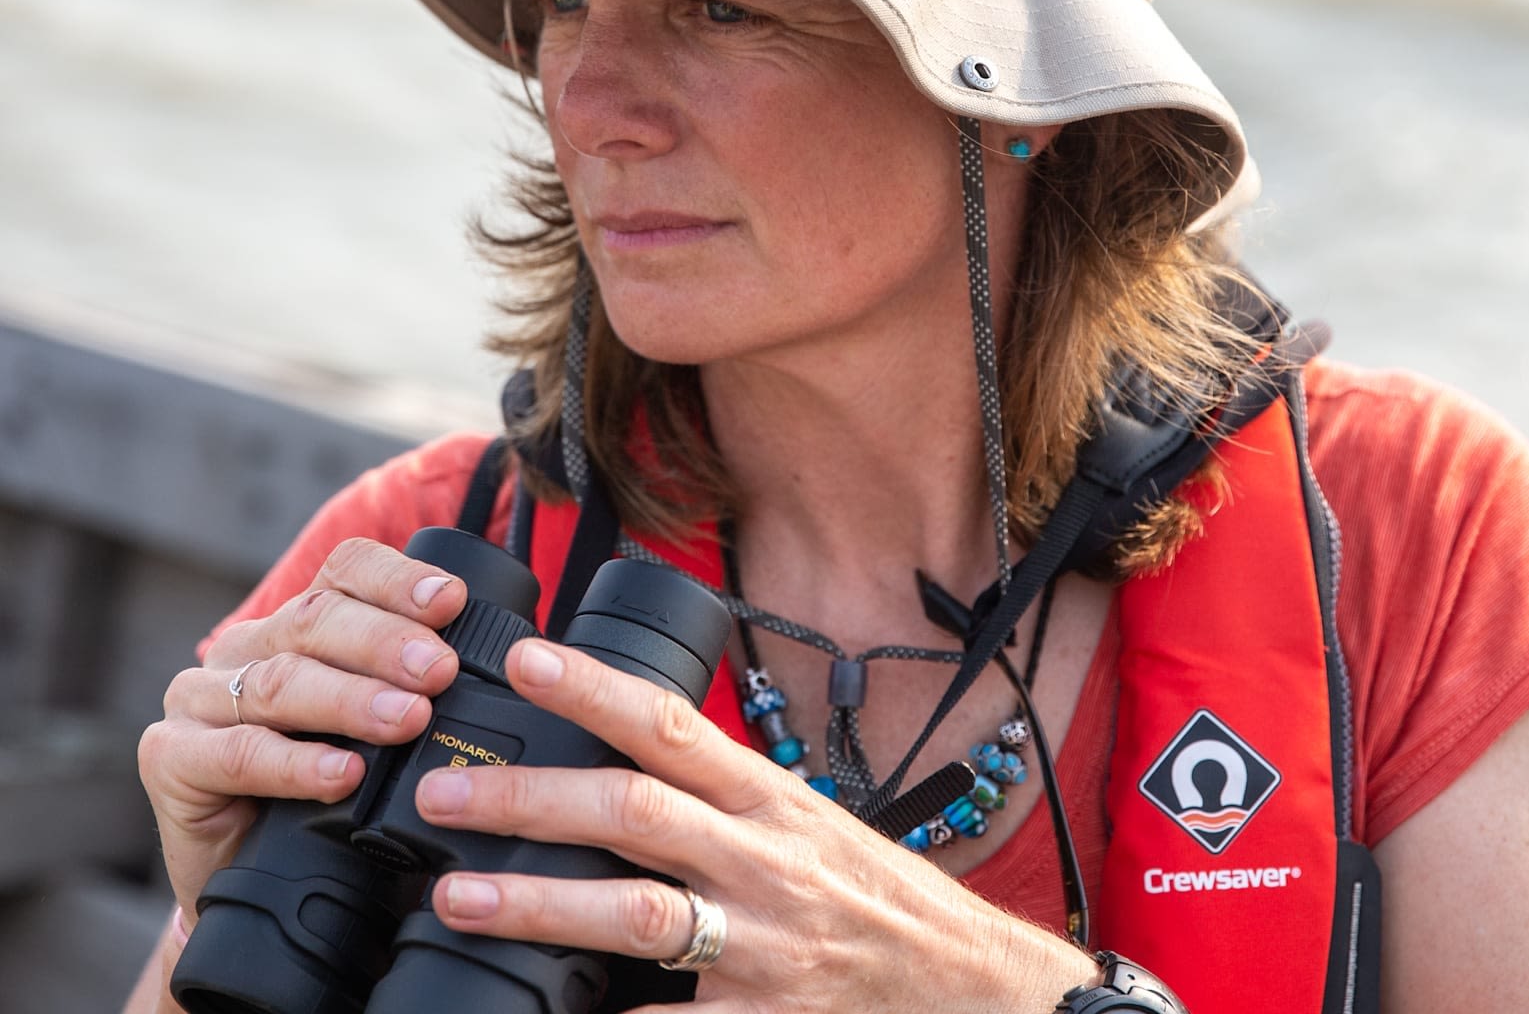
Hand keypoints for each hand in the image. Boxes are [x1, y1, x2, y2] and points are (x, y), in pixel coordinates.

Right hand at [137, 538, 466, 925]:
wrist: (247, 879)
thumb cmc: (327, 791)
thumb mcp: (374, 725)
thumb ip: (415, 686)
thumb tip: (511, 664)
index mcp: (297, 621)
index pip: (346, 570)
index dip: (398, 579)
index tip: (453, 601)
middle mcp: (245, 646)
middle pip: (316, 619)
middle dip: (386, 642)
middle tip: (441, 670)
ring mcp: (200, 698)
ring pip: (281, 681)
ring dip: (352, 699)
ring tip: (408, 720)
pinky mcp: (169, 757)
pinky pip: (237, 753)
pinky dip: (296, 764)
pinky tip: (342, 776)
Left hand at [414, 636, 1095, 1013]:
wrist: (970, 990)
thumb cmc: (876, 898)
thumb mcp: (806, 826)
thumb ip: (722, 799)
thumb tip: (625, 761)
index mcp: (771, 800)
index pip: (673, 724)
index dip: (596, 689)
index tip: (527, 662)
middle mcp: (765, 861)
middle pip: (633, 812)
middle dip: (530, 797)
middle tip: (444, 787)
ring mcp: (762, 947)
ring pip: (636, 913)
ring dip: (536, 903)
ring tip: (455, 894)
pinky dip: (597, 1011)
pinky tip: (537, 1006)